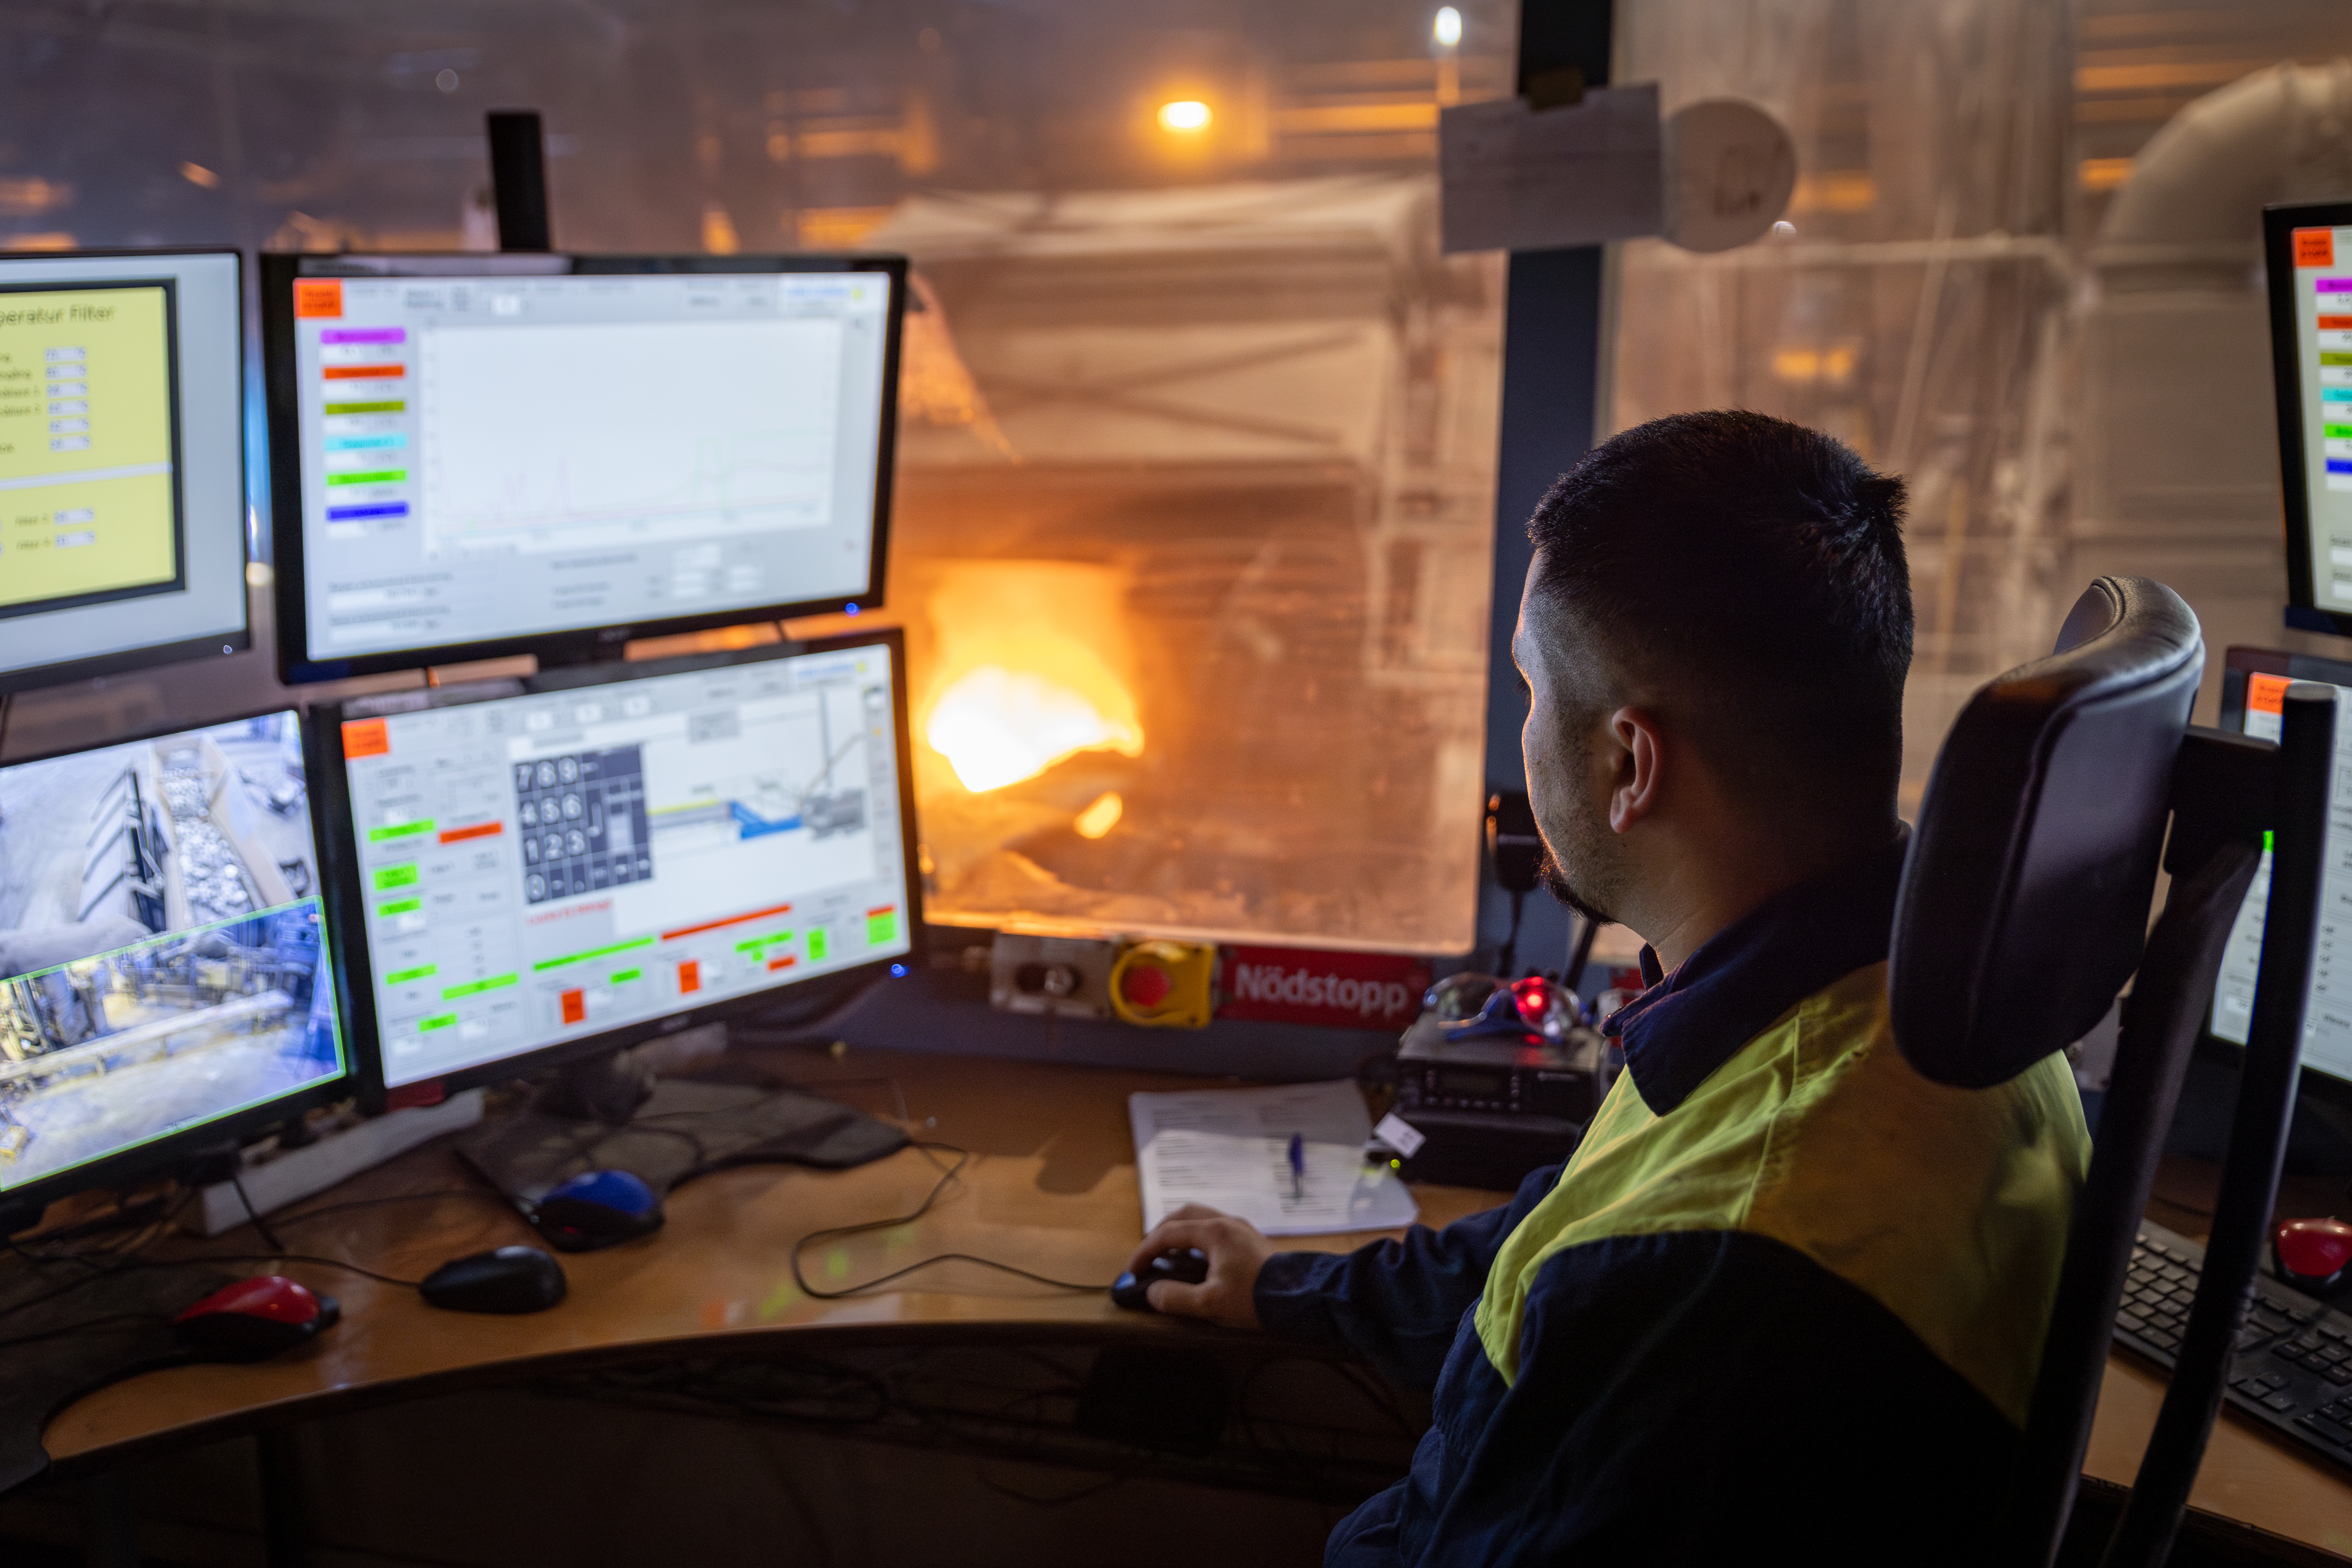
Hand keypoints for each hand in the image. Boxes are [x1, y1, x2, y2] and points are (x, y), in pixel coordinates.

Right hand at [1124, 1203, 1275, 1328]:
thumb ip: (1176, 1297)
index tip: (1133, 1270)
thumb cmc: (1257, 1298)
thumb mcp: (1210, 1303)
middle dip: (1161, 1233)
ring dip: (1181, 1232)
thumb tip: (1152, 1292)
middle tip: (1149, 1255)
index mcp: (1215, 1232)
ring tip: (1170, 1255)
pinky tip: (1198, 1259)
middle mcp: (1227, 1223)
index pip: (1168, 1233)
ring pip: (1201, 1218)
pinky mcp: (1252, 1240)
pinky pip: (1216, 1228)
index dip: (1145, 1251)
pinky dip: (1198, 1237)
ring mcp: (1242, 1229)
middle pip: (1184, 1215)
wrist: (1302, 1297)